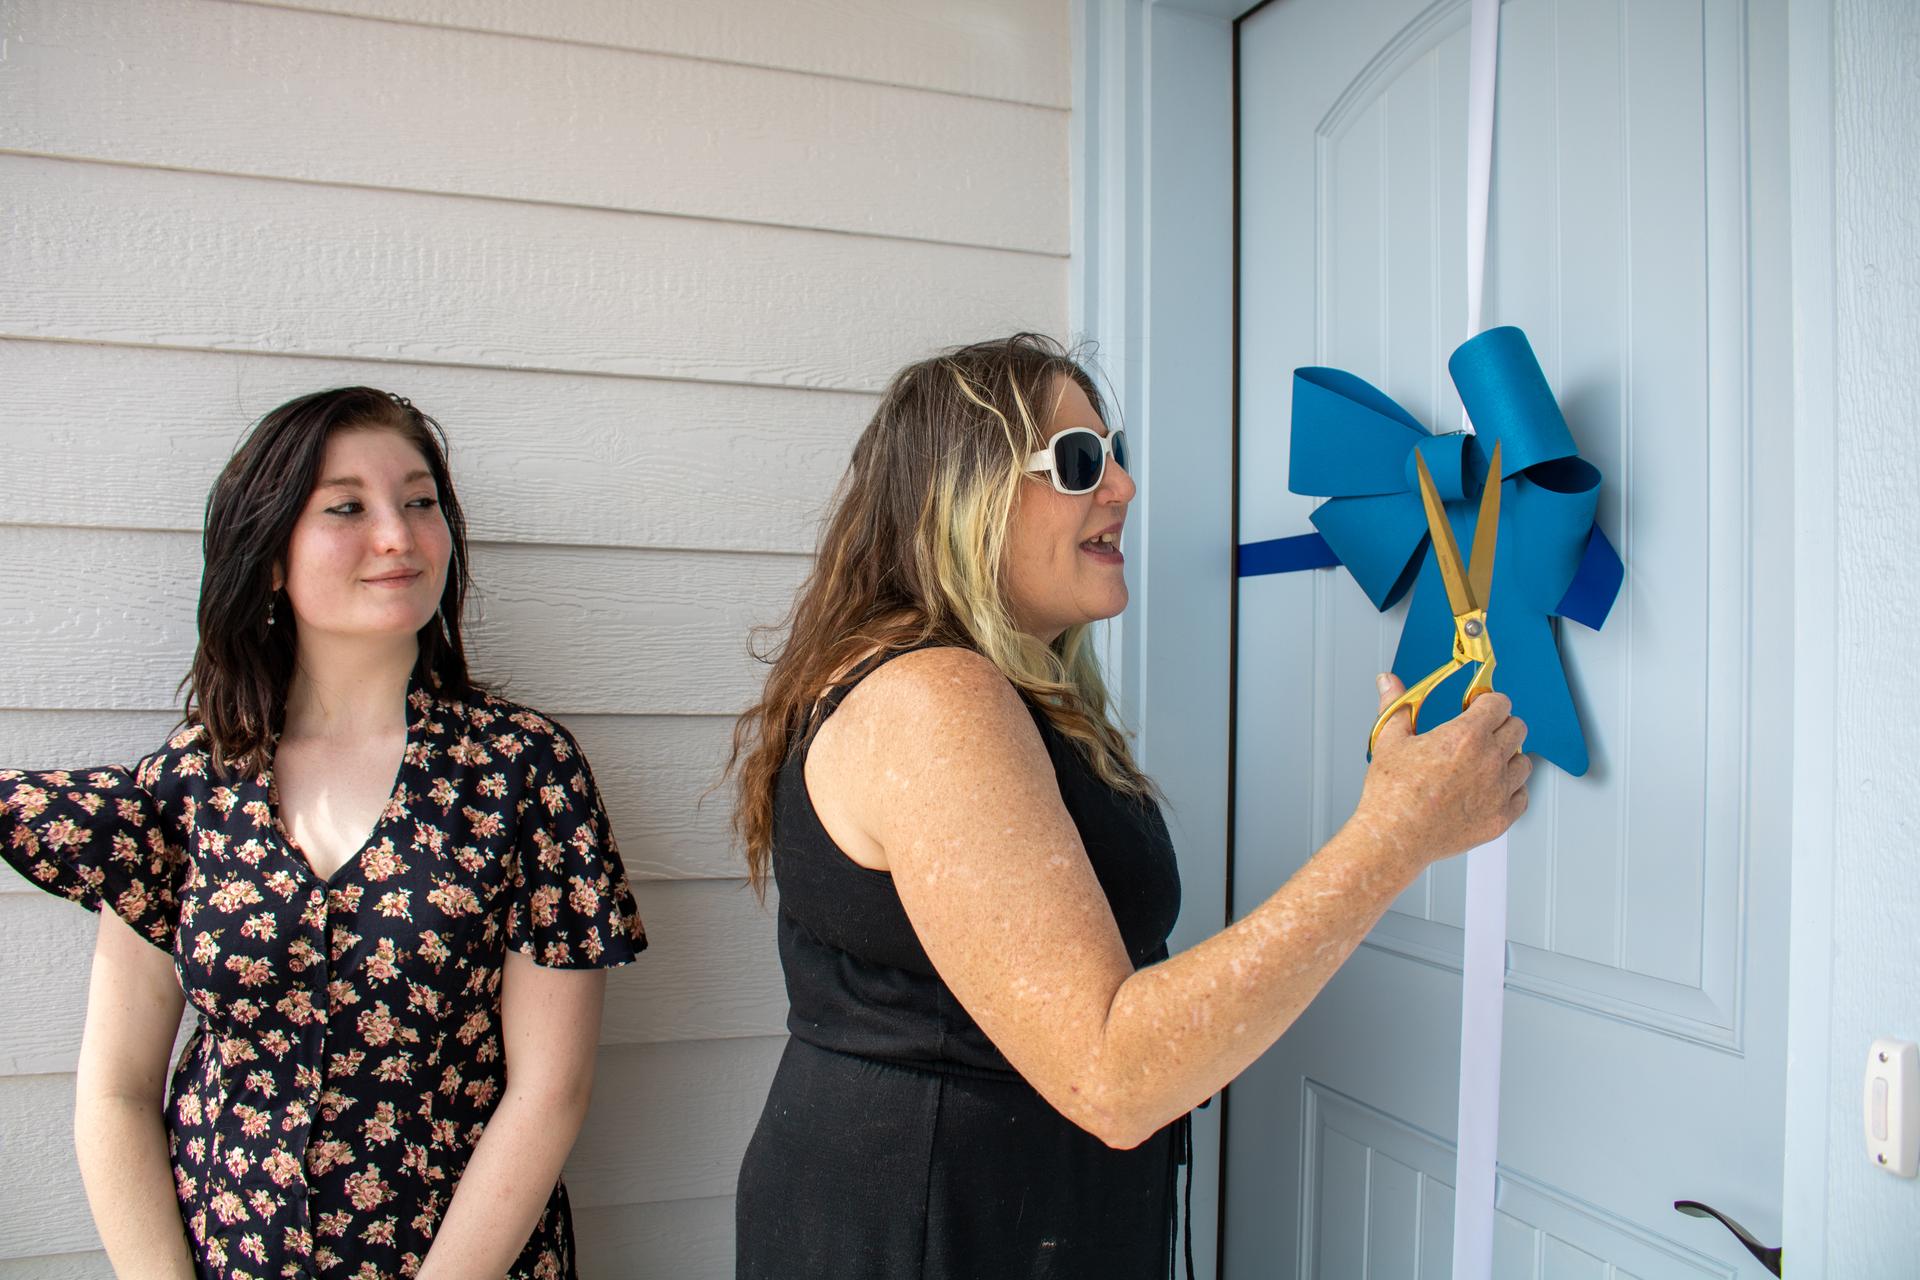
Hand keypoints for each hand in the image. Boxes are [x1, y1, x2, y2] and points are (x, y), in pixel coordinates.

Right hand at [1354, 673, 1529, 867]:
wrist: (1395, 836)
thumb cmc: (1392, 793)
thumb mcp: (1391, 740)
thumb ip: (1397, 706)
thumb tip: (1388, 683)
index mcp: (1466, 735)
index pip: (1499, 703)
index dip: (1488, 701)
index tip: (1478, 706)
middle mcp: (1490, 760)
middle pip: (1517, 728)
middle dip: (1500, 724)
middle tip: (1481, 733)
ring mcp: (1499, 791)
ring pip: (1523, 761)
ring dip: (1508, 757)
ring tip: (1486, 763)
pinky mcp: (1501, 819)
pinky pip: (1522, 796)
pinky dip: (1511, 791)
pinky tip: (1491, 789)